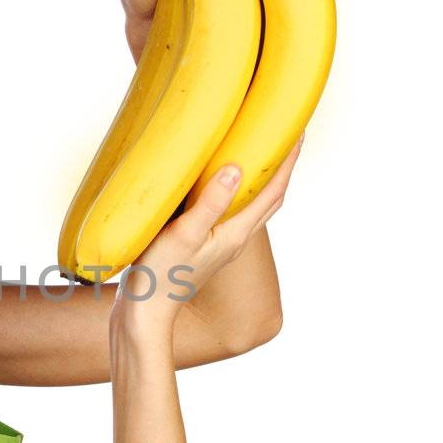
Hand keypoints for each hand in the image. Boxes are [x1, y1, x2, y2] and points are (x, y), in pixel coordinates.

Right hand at [108, 134, 303, 344]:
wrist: (145, 313)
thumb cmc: (161, 275)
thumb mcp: (184, 234)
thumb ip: (211, 203)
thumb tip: (237, 169)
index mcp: (236, 233)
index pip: (273, 190)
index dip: (288, 160)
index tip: (297, 129)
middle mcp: (235, 238)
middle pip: (270, 198)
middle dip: (282, 167)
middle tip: (285, 135)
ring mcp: (220, 244)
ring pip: (253, 206)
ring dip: (262, 179)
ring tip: (258, 152)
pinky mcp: (204, 247)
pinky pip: (231, 212)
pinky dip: (237, 192)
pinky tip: (220, 183)